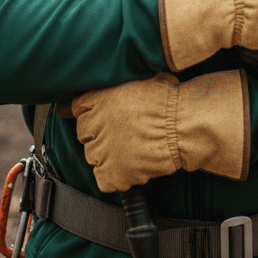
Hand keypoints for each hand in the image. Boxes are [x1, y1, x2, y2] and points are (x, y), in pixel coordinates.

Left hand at [58, 69, 248, 193]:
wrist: (182, 125)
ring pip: (94, 157)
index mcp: (96, 98)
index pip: (75, 108)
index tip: (98, 118)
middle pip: (84, 134)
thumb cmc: (167, 99)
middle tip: (126, 132)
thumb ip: (115, 80)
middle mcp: (92, 123)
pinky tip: (134, 165)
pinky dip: (117, 177)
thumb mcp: (138, 77)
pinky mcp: (111, 173)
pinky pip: (105, 180)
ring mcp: (100, 150)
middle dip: (101, 134)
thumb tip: (100, 79)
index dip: (90, 113)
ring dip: (109, 155)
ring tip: (134, 147)